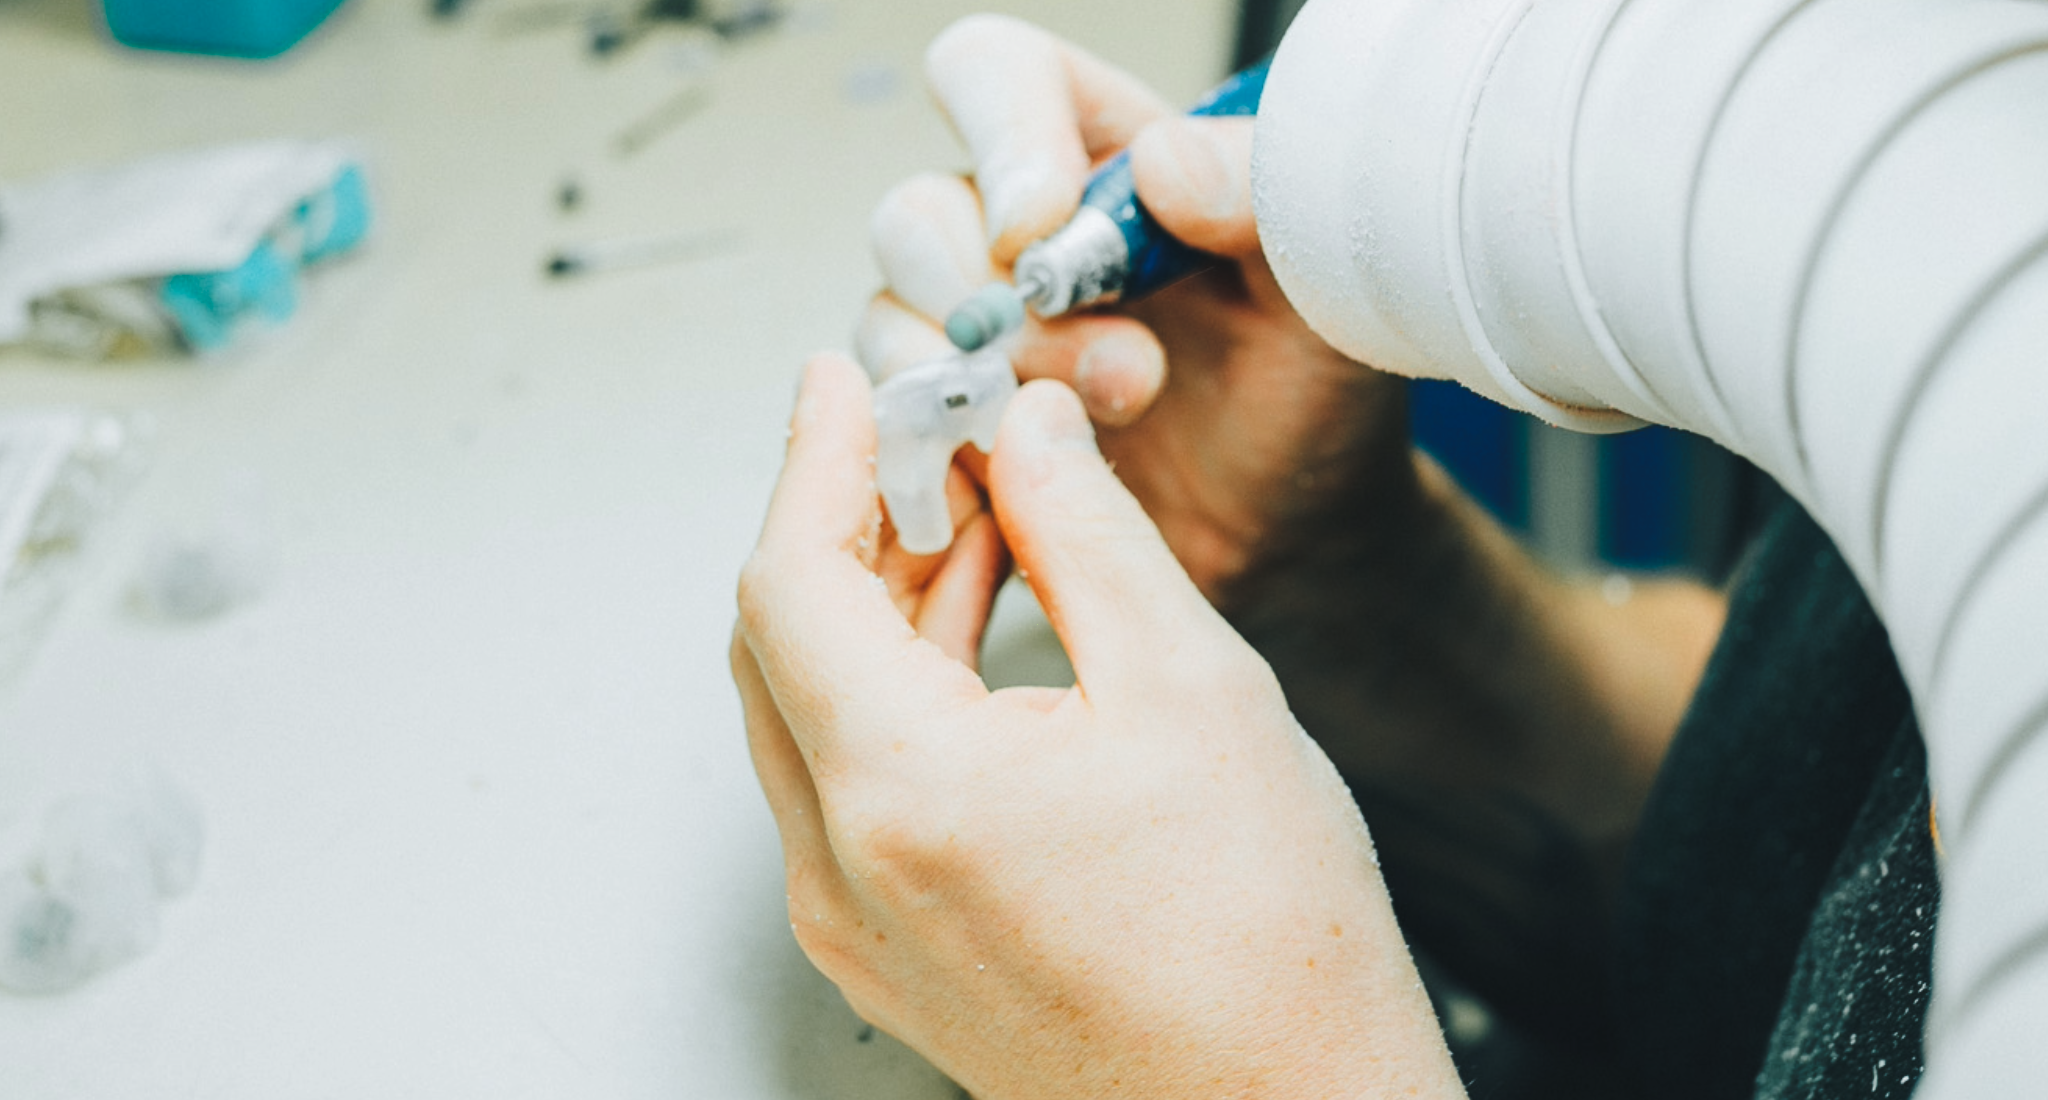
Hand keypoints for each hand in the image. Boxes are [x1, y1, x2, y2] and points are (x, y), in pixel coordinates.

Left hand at [732, 354, 1463, 1099]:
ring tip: (977, 523)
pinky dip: (893, 692)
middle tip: (926, 437)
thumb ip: (1091, 536)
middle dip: (845, 519)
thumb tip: (1031, 431)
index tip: (844, 382)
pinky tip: (978, 640)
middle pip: (778, 643)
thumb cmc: (1269, 948)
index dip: (818, 456)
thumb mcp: (1194, 689)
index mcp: (903, 791)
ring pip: (809, 715)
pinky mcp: (892, 958)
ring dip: (873, 604)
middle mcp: (845, 870)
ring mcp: (858, 927)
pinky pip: (848, 789)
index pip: (791, 577)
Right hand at [859, 14, 1416, 600]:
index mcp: (1103, 147)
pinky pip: (899, 420)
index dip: (999, 137)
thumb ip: (1257, 198)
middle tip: (1127, 369)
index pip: (993, 75)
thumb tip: (1163, 162)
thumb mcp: (1322, 278)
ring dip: (988, 385)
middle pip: (916, 214)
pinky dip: (955, 450)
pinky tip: (1046, 471)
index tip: (1041, 225)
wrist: (1299, 516)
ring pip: (893, 320)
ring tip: (1113, 419)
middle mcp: (1022, 228)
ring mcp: (982, 327)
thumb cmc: (1313, 382)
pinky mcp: (962, 419)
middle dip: (1000, 304)